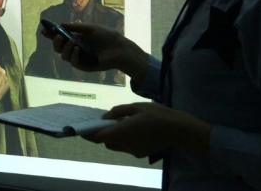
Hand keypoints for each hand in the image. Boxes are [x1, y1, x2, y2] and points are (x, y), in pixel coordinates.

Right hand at [41, 23, 148, 83]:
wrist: (120, 47)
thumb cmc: (108, 36)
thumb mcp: (91, 29)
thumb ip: (77, 28)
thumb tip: (61, 25)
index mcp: (77, 39)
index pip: (61, 37)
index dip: (52, 34)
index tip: (43, 29)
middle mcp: (77, 49)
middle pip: (59, 48)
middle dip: (55, 42)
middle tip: (57, 36)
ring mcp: (80, 58)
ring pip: (64, 56)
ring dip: (65, 48)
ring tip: (71, 41)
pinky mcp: (86, 66)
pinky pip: (74, 63)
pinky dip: (73, 55)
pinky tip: (77, 49)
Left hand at [83, 102, 211, 158]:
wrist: (178, 129)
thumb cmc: (157, 114)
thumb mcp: (136, 107)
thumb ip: (118, 112)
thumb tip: (105, 117)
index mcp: (122, 132)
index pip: (98, 137)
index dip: (89, 134)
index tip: (82, 130)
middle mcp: (125, 144)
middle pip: (107, 142)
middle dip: (103, 134)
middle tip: (105, 122)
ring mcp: (133, 151)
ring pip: (116, 146)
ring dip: (114, 137)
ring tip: (121, 124)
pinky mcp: (141, 153)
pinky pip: (127, 147)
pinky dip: (125, 140)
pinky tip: (133, 129)